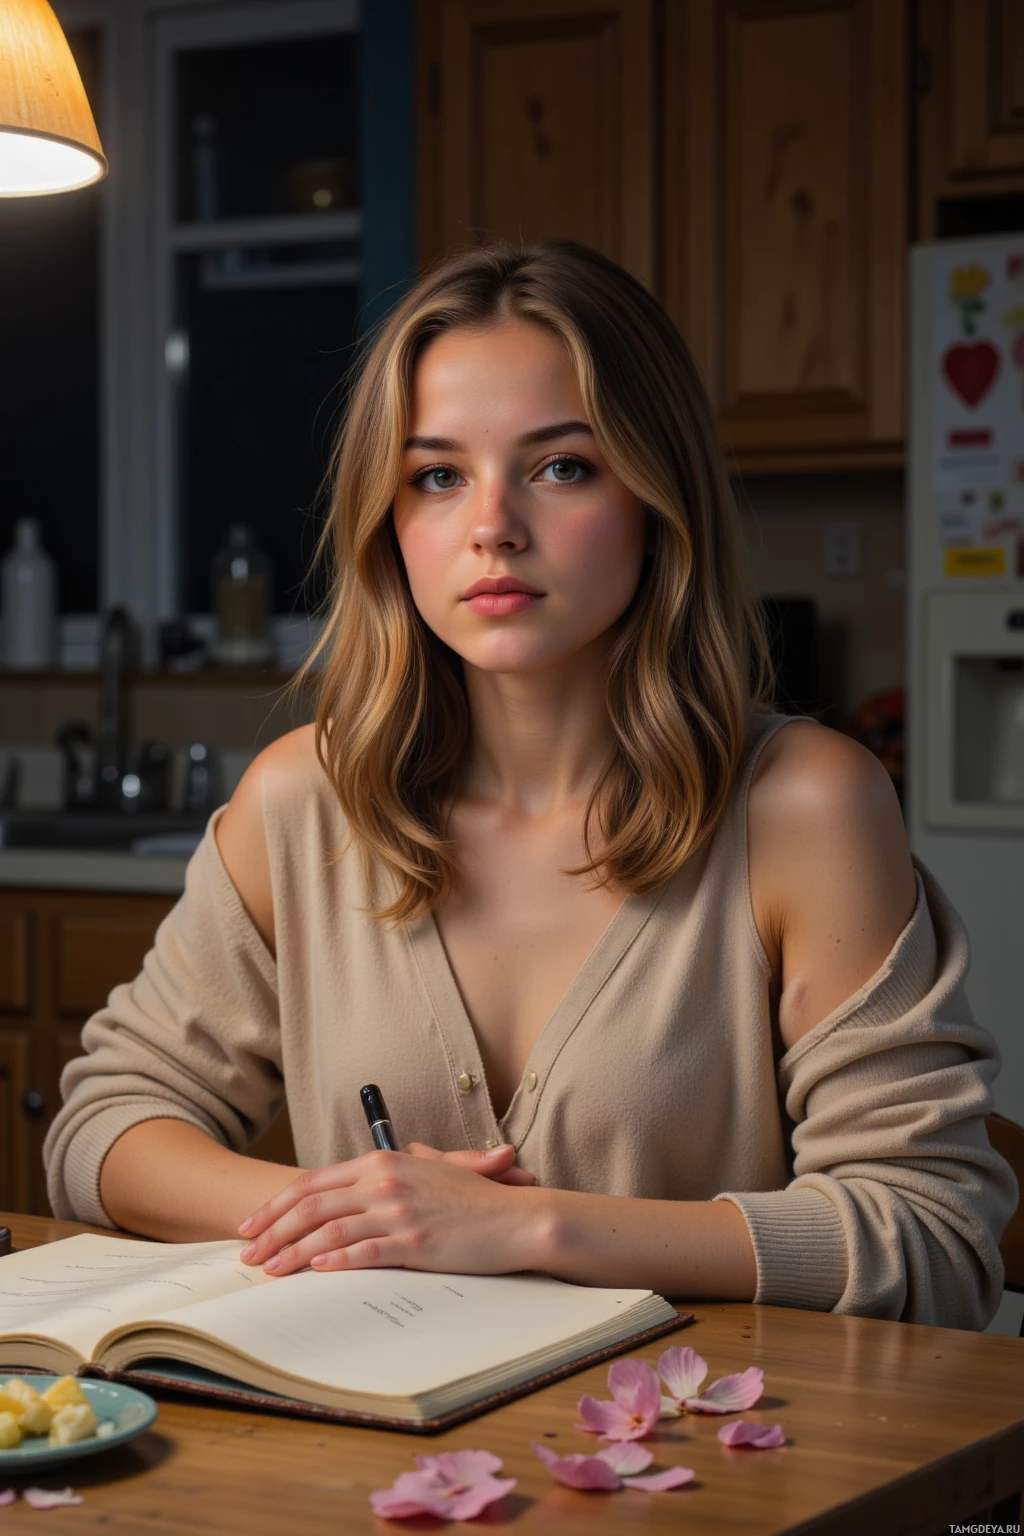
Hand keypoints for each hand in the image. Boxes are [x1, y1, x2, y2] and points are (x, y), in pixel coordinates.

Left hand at [237, 1144, 542, 1276]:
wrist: (517, 1217)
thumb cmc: (477, 1198)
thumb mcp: (435, 1168)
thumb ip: (404, 1162)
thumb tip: (386, 1161)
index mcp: (384, 1161)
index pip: (314, 1182)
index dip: (277, 1205)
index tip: (252, 1225)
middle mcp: (384, 1181)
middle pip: (311, 1205)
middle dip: (272, 1231)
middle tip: (247, 1255)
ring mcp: (398, 1211)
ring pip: (328, 1231)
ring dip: (291, 1253)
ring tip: (269, 1271)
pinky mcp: (414, 1241)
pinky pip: (363, 1252)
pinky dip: (333, 1262)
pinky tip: (312, 1272)